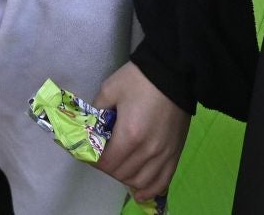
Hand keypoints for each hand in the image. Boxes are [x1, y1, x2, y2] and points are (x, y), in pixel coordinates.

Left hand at [94, 62, 188, 205]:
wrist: (173, 73)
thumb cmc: (139, 80)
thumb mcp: (109, 89)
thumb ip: (97, 111)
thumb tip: (91, 127)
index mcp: (130, 135)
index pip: (107, 163)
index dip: (93, 160)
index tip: (87, 152)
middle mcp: (148, 151)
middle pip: (122, 174)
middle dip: (107, 167)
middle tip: (102, 155)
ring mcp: (164, 155)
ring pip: (140, 181)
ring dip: (126, 177)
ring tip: (119, 166)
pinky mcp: (175, 154)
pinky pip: (162, 181)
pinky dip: (149, 189)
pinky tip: (139, 190)